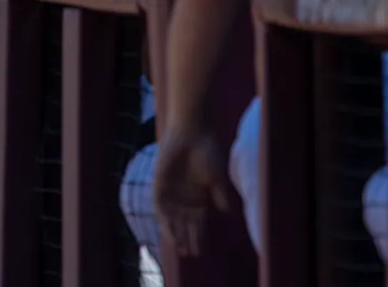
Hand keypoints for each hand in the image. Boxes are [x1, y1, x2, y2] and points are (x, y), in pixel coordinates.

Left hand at [153, 126, 232, 257]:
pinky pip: (159, 206)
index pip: (197, 225)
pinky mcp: (159, 184)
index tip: (199, 252)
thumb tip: (228, 215)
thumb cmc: (208, 153)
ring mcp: (171, 193)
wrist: (192, 134)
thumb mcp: (217, 178)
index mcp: (199, 200)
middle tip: (188, 253)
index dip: (198, 239)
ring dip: (173, 233)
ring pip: (171, 219)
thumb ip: (221, 196)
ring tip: (178, 246)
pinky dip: (163, 218)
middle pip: (184, 225)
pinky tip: (167, 228)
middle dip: (185, 239)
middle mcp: (184, 199)